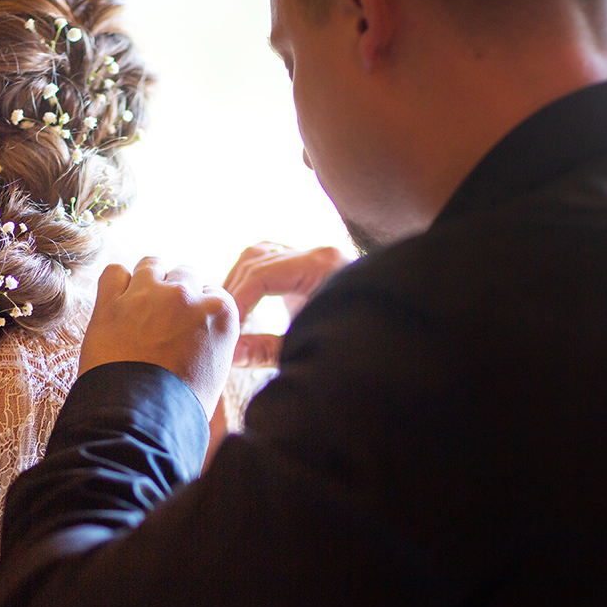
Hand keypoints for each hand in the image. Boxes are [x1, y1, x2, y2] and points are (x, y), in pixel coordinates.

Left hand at [80, 258, 238, 418]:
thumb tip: (200, 334)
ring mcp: (148, 295)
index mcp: (221, 313)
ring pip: (152, 264)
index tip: (190, 324)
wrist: (140, 422)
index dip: (200, 309)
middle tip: (165, 318)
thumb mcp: (216, 372)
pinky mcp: (111, 303)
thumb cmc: (181, 408)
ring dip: (149, 279)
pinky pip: (114, 272)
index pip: (214, 293)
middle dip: (178, 292)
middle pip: (186, 274)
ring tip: (142, 304)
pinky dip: (117, 283)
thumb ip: (212, 340)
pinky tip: (117, 302)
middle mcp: (187, 296)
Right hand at [222, 242, 351, 367]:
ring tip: (226, 312)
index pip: (261, 274)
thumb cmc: (355, 345)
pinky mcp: (311, 266)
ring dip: (239, 280)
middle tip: (217, 321)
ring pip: (260, 254)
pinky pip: (271, 260)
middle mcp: (317, 253)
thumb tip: (229, 353)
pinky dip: (252, 278)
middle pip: (256, 258)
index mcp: (321, 266)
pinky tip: (243, 304)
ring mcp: (314, 256)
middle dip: (233, 289)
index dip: (236, 301)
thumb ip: (266, 351)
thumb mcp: (307, 348)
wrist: (389, 341)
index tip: (222, 327)